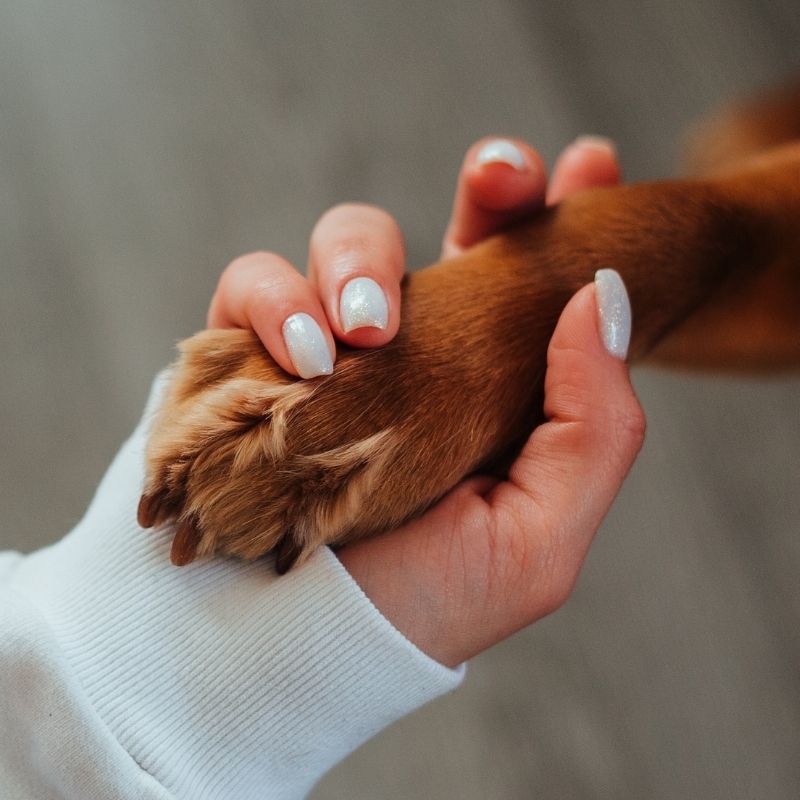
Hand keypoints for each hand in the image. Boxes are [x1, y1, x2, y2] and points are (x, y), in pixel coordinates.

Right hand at [207, 136, 642, 665]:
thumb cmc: (414, 605)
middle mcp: (410, 355)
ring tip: (358, 332)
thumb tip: (602, 297)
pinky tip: (301, 356)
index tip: (590, 162)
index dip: (559, 216)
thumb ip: (593, 428)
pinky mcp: (247, 354)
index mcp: (484, 386)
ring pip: (346, 239)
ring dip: (357, 259)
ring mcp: (328, 348)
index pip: (529, 282)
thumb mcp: (536, 541)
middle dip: (487, 187)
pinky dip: (272, 303)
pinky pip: (252, 283)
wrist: (285, 653)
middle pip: (451, 230)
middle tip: (502, 175)